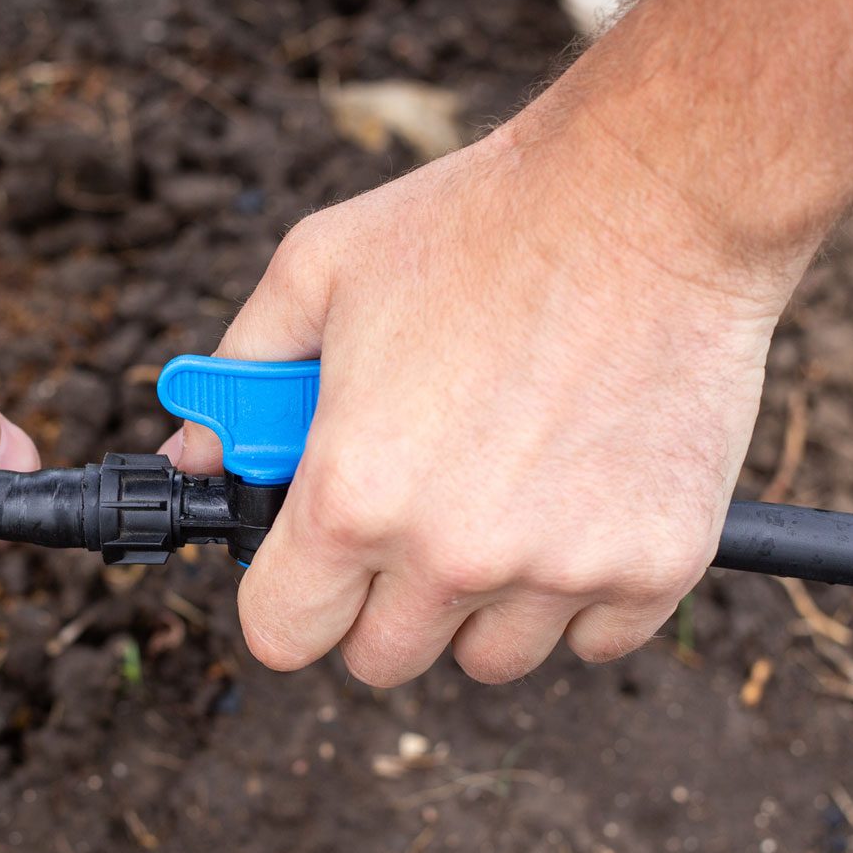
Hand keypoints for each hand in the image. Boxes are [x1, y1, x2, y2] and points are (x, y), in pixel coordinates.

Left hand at [167, 108, 807, 685]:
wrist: (655, 194)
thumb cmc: (479, 222)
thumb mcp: (317, 270)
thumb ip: (240, 375)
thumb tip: (195, 455)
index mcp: (352, 496)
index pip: (283, 635)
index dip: (288, 597)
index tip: (309, 566)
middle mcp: (452, 554)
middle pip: (383, 658)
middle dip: (380, 596)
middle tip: (410, 509)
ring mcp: (561, 569)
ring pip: (491, 657)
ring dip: (482, 600)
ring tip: (501, 490)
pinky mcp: (657, 565)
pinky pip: (595, 639)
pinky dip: (580, 591)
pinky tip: (577, 499)